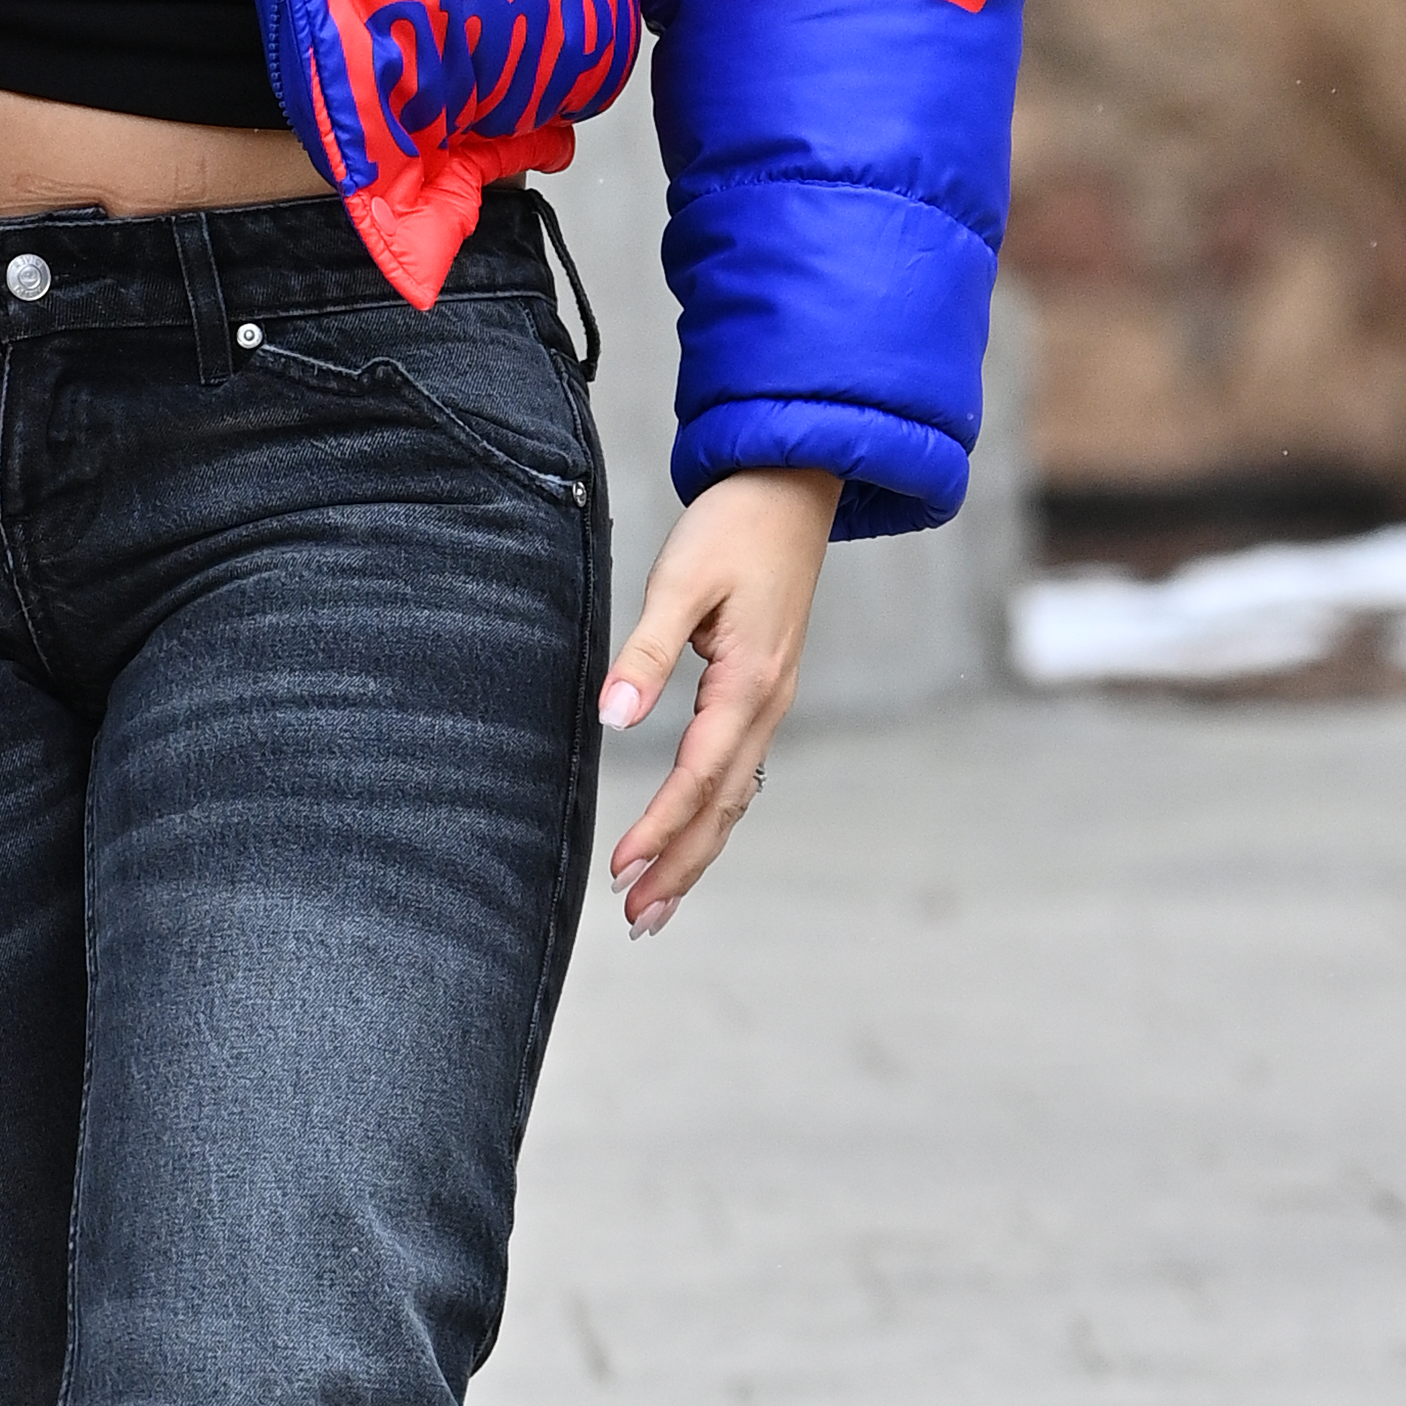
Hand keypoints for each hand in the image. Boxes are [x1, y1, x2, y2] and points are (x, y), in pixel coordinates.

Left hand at [600, 466, 840, 938]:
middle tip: (639, 920)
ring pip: (735, 794)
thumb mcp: (681, 580)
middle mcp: (768, 703)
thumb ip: (646, 651)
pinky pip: (739, 769)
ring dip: (698, 850)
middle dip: (681, 865)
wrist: (791, 484)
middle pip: (723, 805)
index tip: (620, 872)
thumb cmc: (734, 525)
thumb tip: (614, 716)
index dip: (658, 829)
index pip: (697, 777)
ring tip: (659, 902)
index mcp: (749, 684)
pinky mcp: (764, 688)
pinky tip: (694, 833)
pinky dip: (713, 813)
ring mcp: (772, 699)